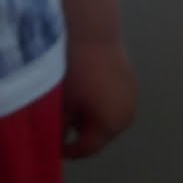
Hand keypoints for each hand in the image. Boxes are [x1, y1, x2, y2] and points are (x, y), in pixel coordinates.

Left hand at [62, 38, 136, 157]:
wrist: (93, 32)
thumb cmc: (74, 69)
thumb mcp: (61, 100)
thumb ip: (58, 124)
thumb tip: (54, 137)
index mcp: (109, 126)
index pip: (87, 148)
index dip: (67, 150)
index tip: (51, 145)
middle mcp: (125, 117)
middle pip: (99, 134)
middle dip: (79, 132)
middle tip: (58, 124)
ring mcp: (130, 98)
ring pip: (106, 116)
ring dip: (89, 115)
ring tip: (68, 105)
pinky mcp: (129, 80)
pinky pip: (111, 99)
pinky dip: (97, 100)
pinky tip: (82, 88)